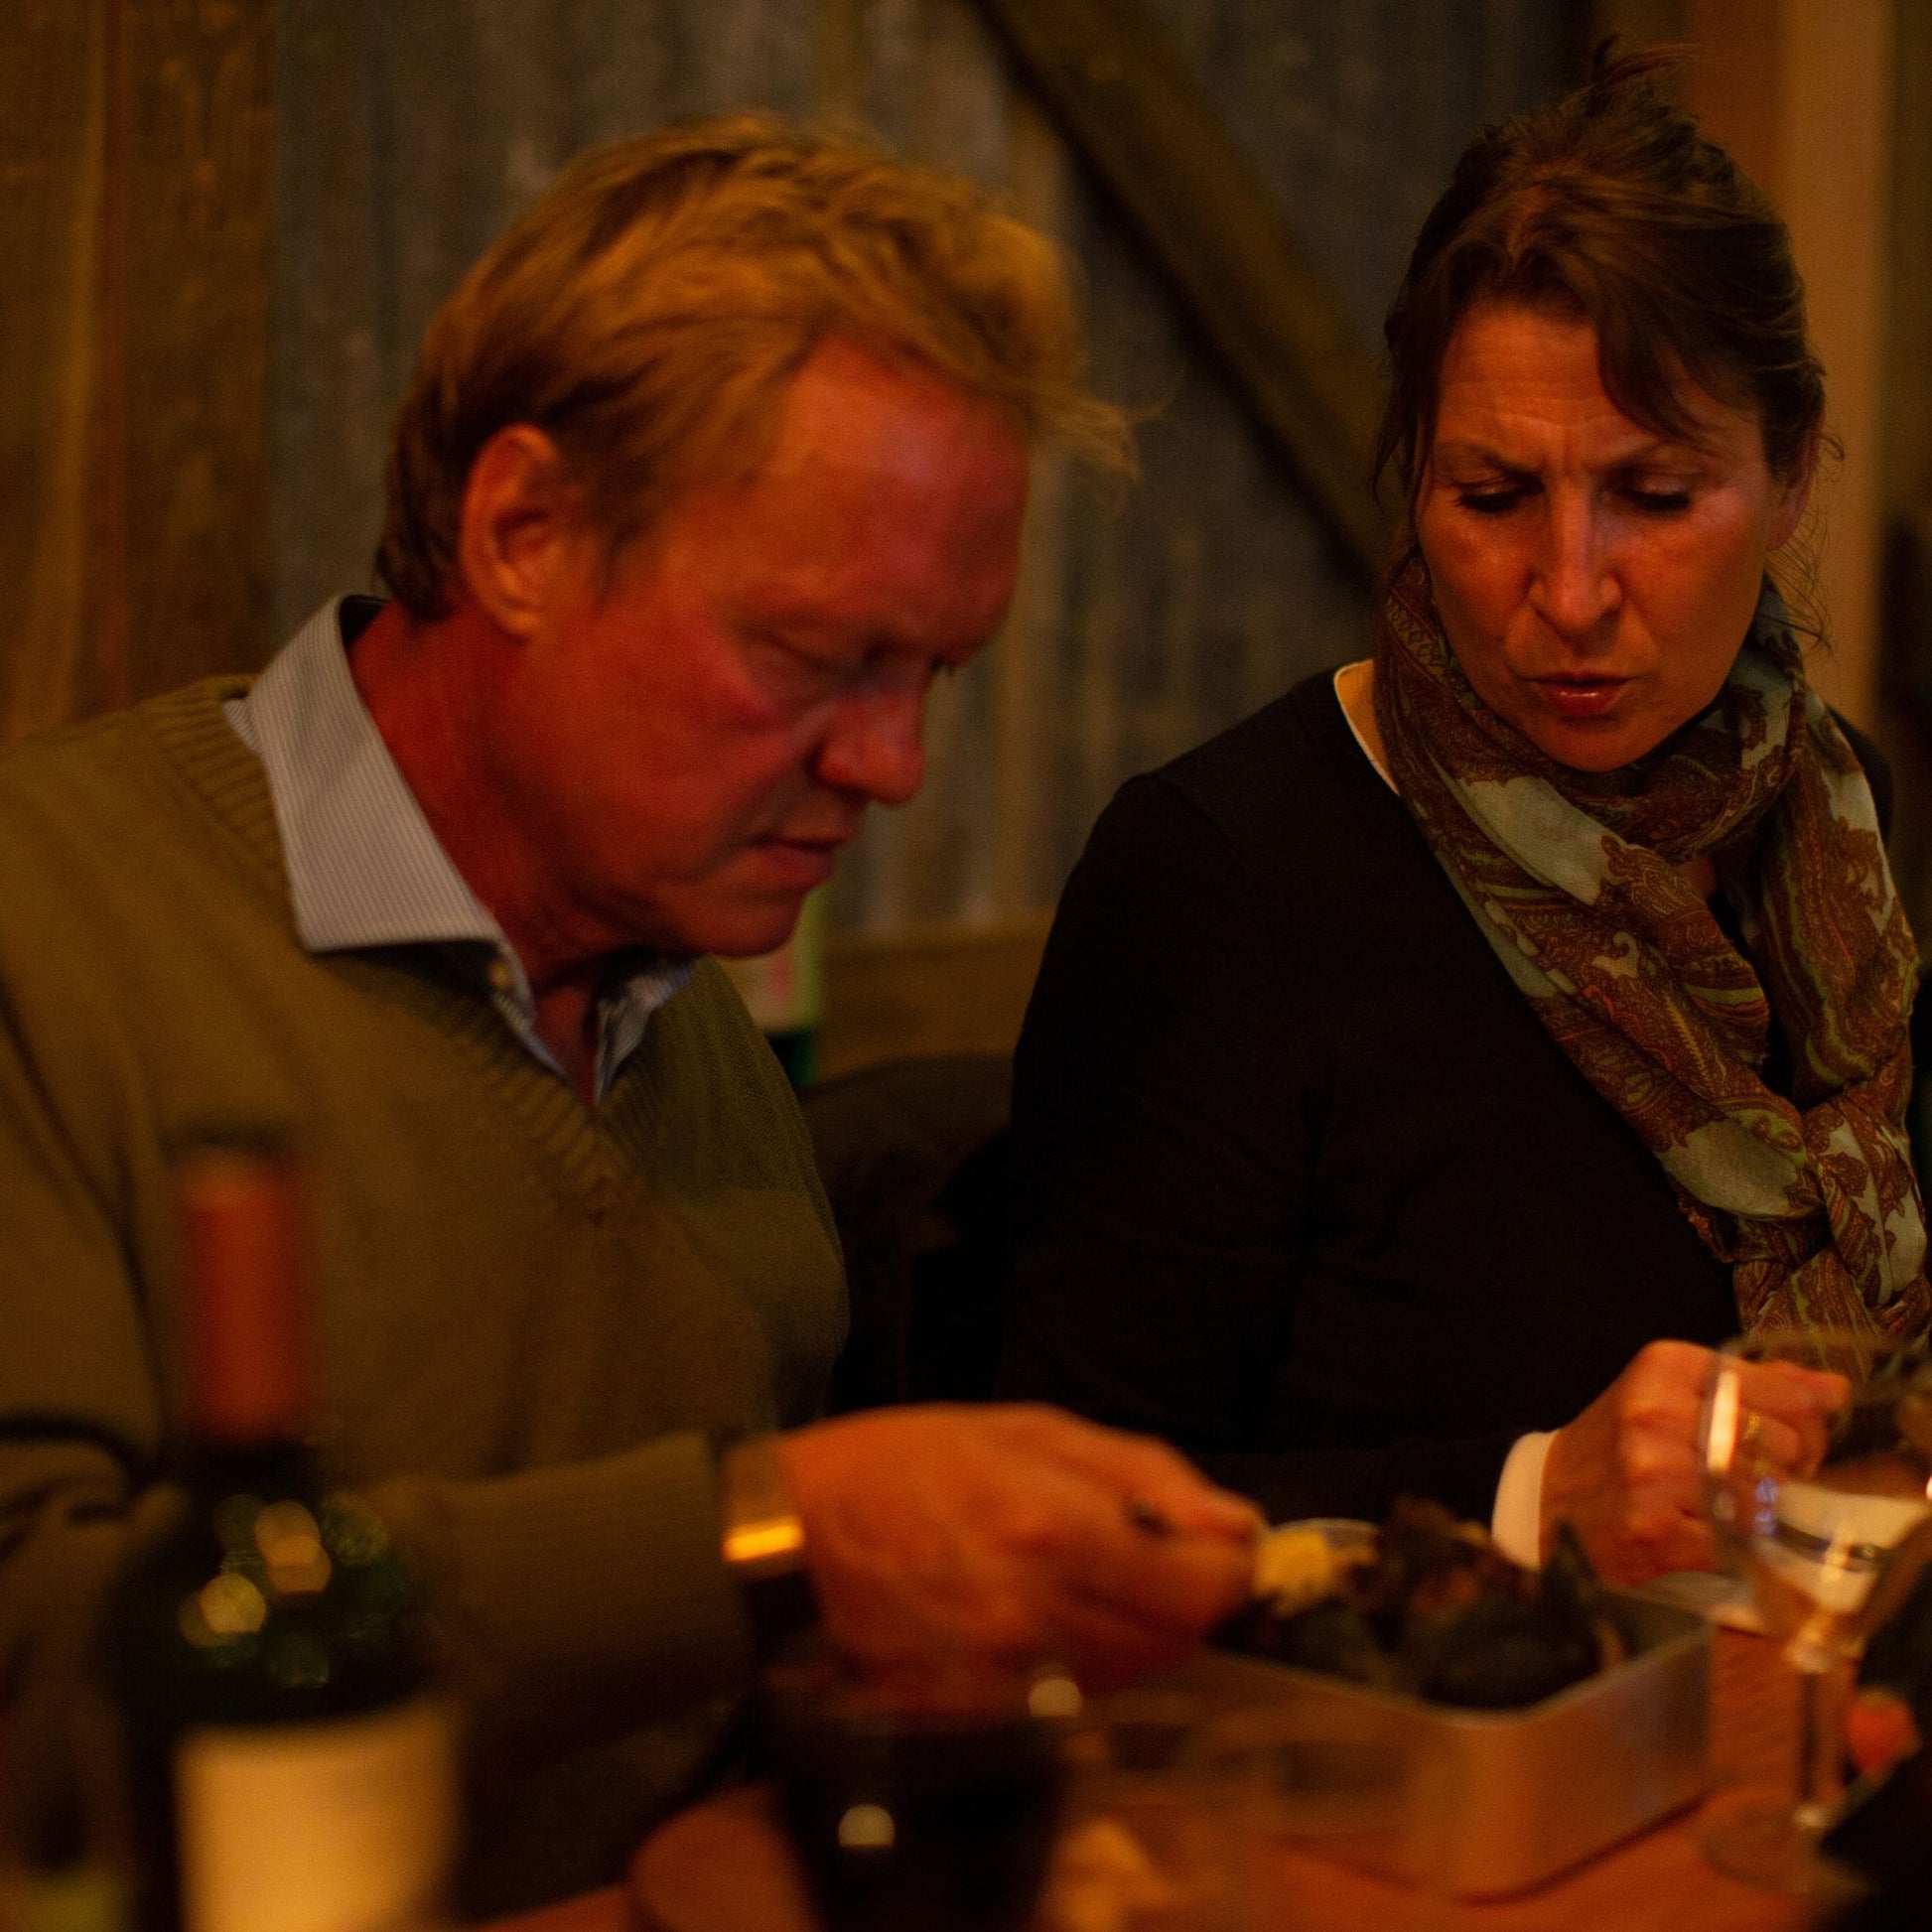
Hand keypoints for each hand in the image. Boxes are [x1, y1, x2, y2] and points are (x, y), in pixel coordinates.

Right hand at [778, 1403, 1258, 1698]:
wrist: (789, 1540)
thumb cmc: (903, 1466)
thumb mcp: (1027, 1429)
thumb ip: (1143, 1474)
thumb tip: (1237, 1523)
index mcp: (1053, 1528)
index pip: (1201, 1587)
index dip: (1227, 1566)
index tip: (1218, 1544)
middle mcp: (1036, 1615)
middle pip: (1176, 1640)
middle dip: (1180, 1595)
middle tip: (1142, 1550)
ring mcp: (1005, 1679)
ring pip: (1132, 1675)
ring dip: (1132, 1628)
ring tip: (1075, 1573)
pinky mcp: (979, 1718)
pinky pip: (1074, 1701)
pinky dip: (1080, 1661)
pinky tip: (1035, 1612)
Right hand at [1540, 1340, 1845, 1584]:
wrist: (1547, 1499)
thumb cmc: (1620, 1445)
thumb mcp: (1676, 1393)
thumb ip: (1756, 1385)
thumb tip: (1832, 1390)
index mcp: (1667, 1367)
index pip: (1786, 1394)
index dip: (1806, 1427)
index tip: (1788, 1442)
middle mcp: (1658, 1412)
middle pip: (1783, 1447)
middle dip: (1785, 1470)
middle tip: (1754, 1478)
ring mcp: (1655, 1472)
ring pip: (1766, 1497)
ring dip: (1760, 1510)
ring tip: (1727, 1506)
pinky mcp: (1656, 1529)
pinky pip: (1737, 1542)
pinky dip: (1735, 1544)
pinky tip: (1707, 1532)